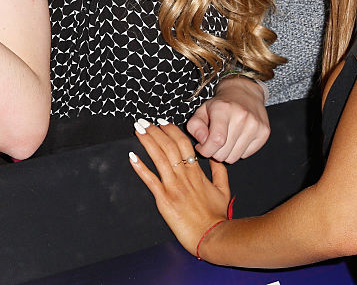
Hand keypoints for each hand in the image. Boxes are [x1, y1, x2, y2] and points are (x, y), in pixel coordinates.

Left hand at [130, 119, 231, 256]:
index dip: (172, 130)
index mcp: (197, 173)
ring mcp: (173, 187)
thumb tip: (216, 157)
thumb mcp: (223, 190)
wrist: (212, 236)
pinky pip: (150, 180)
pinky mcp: (165, 200)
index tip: (163, 122)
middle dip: (155, 131)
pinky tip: (133, 157)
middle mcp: (184, 176)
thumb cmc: (217, 217)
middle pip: (169, 146)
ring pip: (159, 158)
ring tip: (138, 130)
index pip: (183, 144)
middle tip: (145, 121)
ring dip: (147, 142)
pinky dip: (140, 167)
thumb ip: (219, 171)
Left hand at [186, 75, 269, 162]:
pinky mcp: (264, 132)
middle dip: (215, 152)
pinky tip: (237, 138)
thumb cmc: (221, 104)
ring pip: (234, 157)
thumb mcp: (202, 111)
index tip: (203, 148)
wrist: (245, 92)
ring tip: (226, 140)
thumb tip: (202, 141)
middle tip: (215, 142)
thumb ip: (195, 127)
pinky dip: (239, 151)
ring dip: (227, 153)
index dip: (206, 150)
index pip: (216, 141)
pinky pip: (246, 155)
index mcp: (223, 109)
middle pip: (224, 152)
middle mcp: (242, 116)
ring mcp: (255, 124)